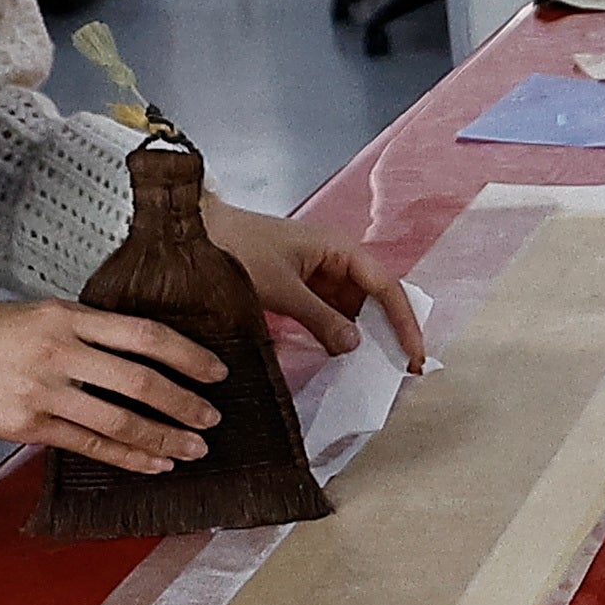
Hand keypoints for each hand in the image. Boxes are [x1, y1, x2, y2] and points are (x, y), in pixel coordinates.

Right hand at [0, 302, 224, 473]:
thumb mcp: (36, 313)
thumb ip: (85, 328)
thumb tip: (140, 349)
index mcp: (66, 316)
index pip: (144, 334)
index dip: (187, 354)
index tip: (215, 370)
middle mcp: (59, 351)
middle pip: (140, 380)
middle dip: (185, 403)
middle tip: (212, 417)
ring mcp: (43, 391)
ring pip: (120, 420)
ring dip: (164, 437)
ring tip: (194, 448)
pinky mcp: (29, 425)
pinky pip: (90, 446)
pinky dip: (128, 458)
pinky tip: (154, 464)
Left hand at [205, 196, 429, 364]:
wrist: (191, 234)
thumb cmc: (236, 249)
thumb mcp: (280, 288)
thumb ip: (320, 318)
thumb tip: (355, 345)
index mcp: (338, 249)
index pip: (385, 287)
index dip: (404, 322)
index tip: (413, 356)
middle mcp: (333, 260)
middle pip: (372, 299)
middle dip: (386, 332)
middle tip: (398, 370)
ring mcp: (315, 274)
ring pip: (350, 309)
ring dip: (360, 336)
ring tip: (371, 369)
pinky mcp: (297, 289)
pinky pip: (326, 313)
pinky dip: (334, 334)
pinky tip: (337, 357)